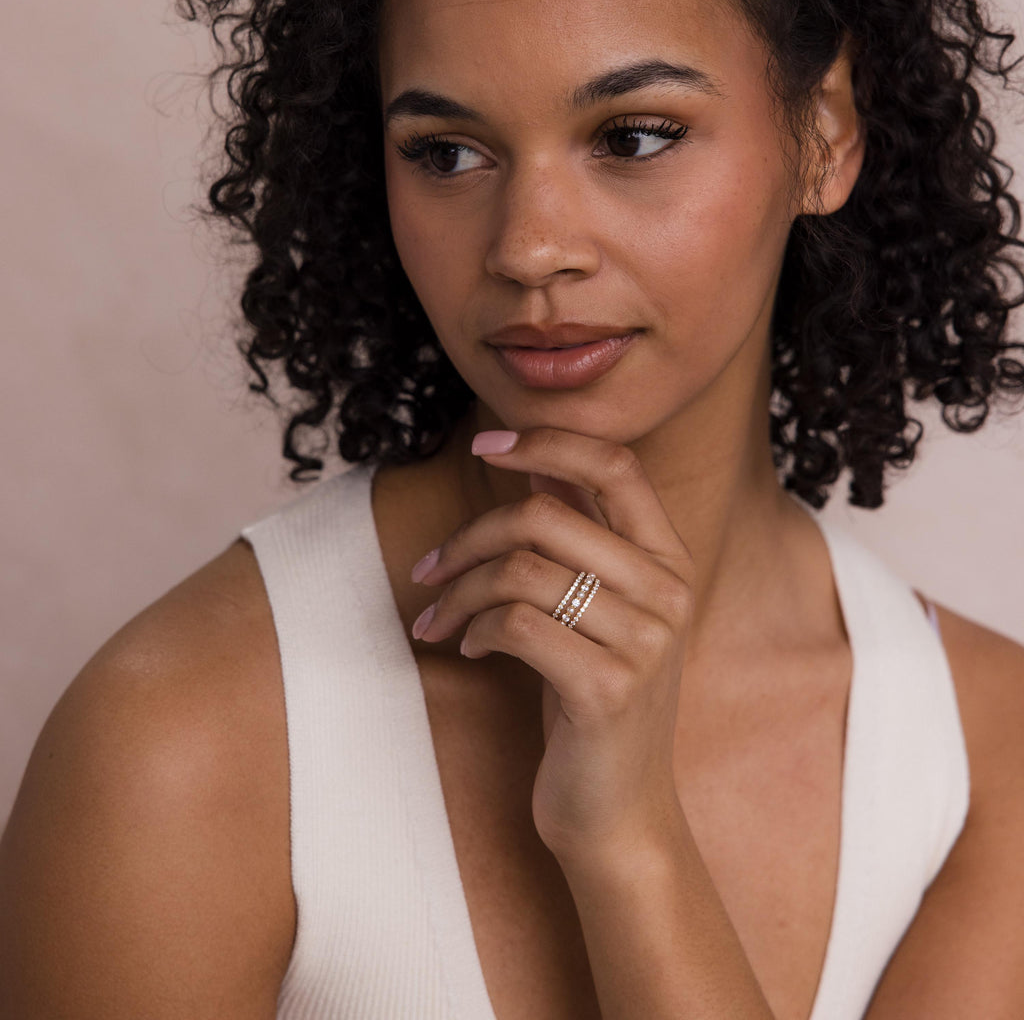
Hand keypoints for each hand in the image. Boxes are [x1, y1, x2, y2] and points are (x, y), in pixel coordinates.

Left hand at [411, 427, 695, 864]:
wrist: (619, 813)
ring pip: (520, 570)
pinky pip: (515, 624)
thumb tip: (527, 474)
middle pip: (544, 516)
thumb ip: (578, 544)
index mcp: (669, 562)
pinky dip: (473, 629)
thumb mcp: (596, 613)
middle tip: (430, 570)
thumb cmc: (593, 702)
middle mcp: (668, 592)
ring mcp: (644, 641)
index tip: (484, 448)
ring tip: (437, 618)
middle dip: (469, 537)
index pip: (616, 466)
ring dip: (459, 591)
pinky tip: (466, 648)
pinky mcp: (608, 688)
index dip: (547, 443)